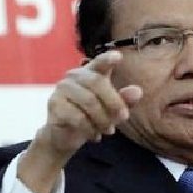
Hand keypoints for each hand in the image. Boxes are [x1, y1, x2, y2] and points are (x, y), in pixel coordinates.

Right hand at [19, 51, 142, 192]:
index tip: (118, 57)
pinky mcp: (54, 105)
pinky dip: (90, 129)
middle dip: (114, 102)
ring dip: (103, 119)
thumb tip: (138, 91)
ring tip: (109, 130)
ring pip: (88, 102)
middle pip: (97, 83)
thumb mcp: (112, 109)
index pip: (99, 62)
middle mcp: (74, 76)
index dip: (107, 59)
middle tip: (124, 118)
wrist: (65, 136)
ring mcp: (62, 89)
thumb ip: (125, 100)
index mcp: (91, 72)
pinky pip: (77, 117)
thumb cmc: (92, 116)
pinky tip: (95, 135)